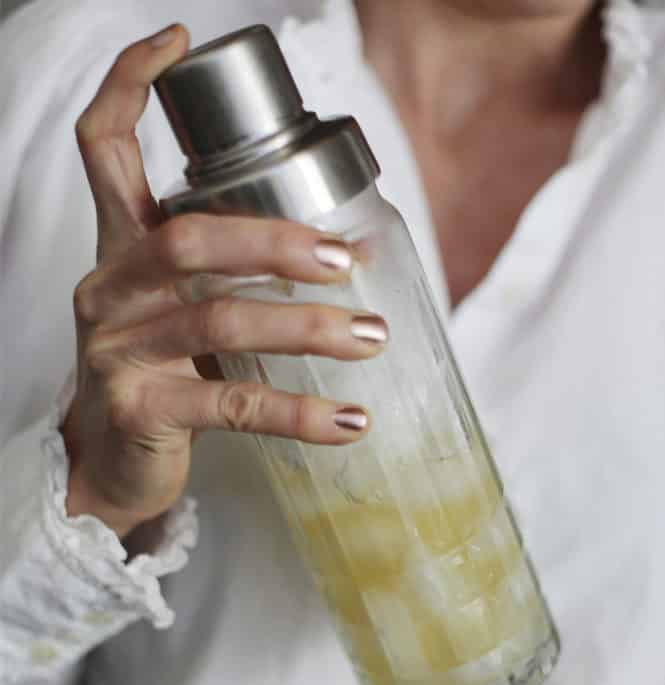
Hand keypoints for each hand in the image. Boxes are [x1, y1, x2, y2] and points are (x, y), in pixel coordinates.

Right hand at [63, 25, 385, 537]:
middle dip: (276, 241)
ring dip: (306, 326)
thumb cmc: (159, 380)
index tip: (178, 40)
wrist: (110, 468)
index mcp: (120, 251)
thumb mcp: (178, 312)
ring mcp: (118, 351)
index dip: (129, 84)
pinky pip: (233, 404)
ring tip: (369, 337)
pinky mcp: (140, 410)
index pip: (102, 147)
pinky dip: (298, 412)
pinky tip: (348, 420)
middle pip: (188, 235)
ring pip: (218, 318)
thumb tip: (349, 249)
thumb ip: (226, 272)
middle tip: (346, 259)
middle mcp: (110, 289)